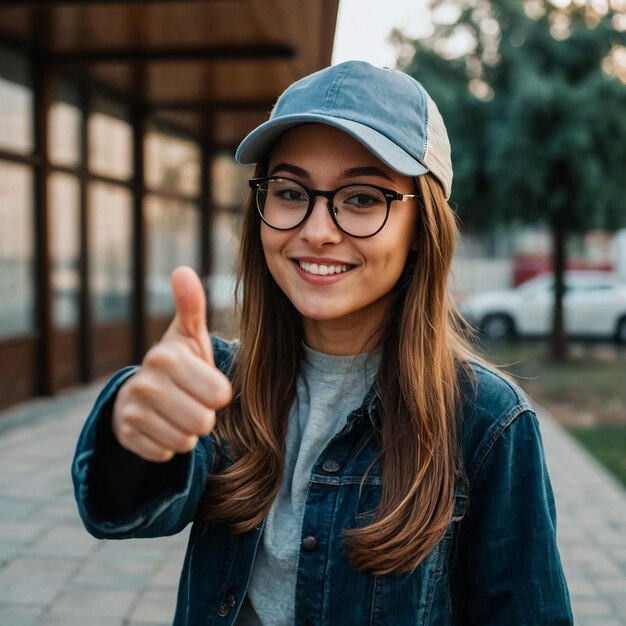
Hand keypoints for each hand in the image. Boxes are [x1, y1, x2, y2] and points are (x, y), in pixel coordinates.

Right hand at [112, 266, 232, 461]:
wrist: (143, 392)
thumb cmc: (179, 362)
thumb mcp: (189, 334)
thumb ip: (191, 306)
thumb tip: (182, 270)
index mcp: (167, 356)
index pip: (220, 395)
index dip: (219, 394)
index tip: (205, 383)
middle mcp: (146, 382)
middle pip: (203, 421)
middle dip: (204, 415)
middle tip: (193, 401)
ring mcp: (132, 410)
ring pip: (185, 441)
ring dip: (188, 432)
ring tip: (179, 412)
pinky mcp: (125, 436)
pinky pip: (165, 454)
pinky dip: (169, 445)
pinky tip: (162, 426)